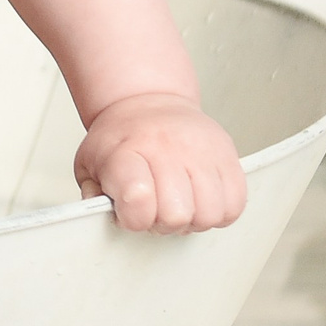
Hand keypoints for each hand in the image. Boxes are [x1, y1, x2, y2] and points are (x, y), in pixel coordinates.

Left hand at [72, 92, 245, 234]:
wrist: (149, 101)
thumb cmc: (121, 139)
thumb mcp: (90, 163)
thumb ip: (92, 194)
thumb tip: (100, 214)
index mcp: (127, 152)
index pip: (138, 200)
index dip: (133, 218)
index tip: (128, 211)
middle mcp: (167, 149)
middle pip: (176, 215)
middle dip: (163, 224)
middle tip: (155, 209)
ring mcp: (202, 151)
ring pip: (209, 214)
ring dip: (193, 220)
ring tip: (180, 204)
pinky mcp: (229, 155)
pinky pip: (235, 204)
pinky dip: (220, 211)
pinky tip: (201, 199)